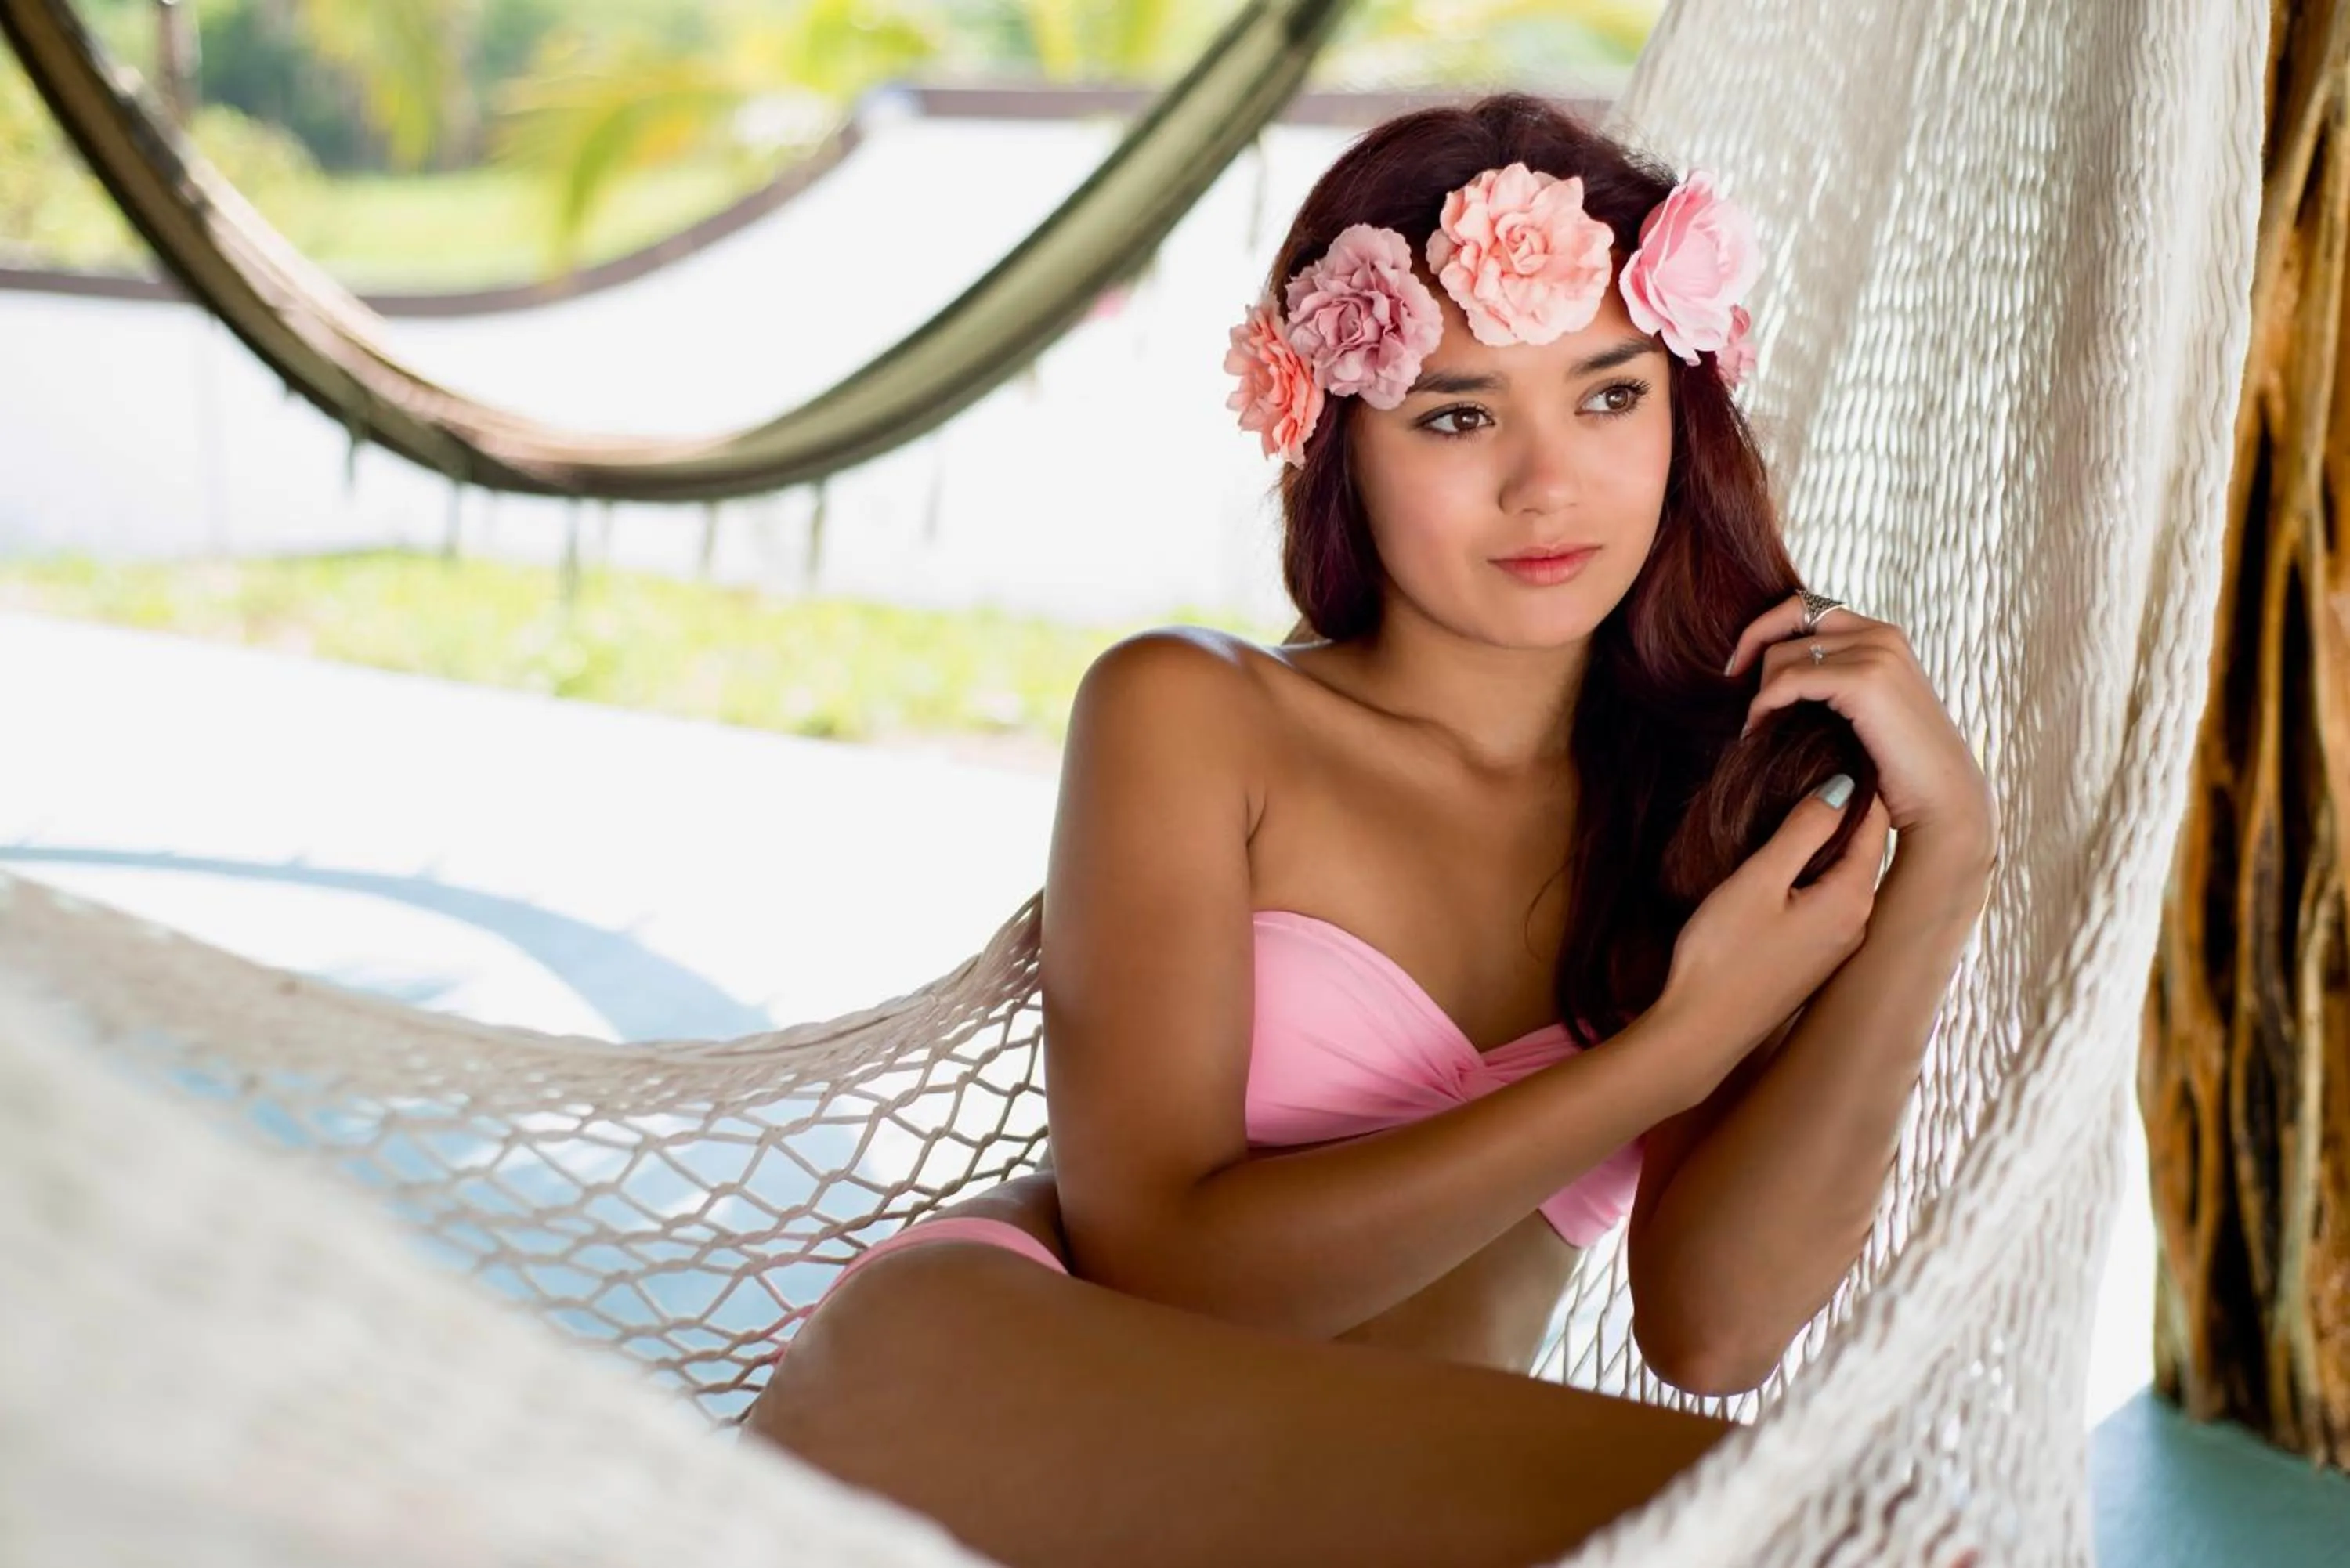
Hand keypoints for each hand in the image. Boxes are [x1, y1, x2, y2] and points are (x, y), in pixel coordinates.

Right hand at [1658, 776, 1892, 1088]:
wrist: (1699, 1034)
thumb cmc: (1722, 956)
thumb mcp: (1758, 881)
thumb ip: (1802, 830)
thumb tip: (1840, 785)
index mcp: (1851, 898)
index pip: (1873, 822)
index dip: (1858, 778)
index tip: (1838, 742)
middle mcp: (1856, 922)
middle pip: (1863, 847)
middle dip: (1845, 805)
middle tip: (1816, 759)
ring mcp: (1836, 944)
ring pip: (1843, 873)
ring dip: (1827, 838)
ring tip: (1799, 798)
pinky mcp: (1813, 958)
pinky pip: (1826, 898)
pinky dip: (1814, 869)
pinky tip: (1786, 857)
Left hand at [1724, 595, 1997, 862]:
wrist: (1942, 803)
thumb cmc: (1896, 769)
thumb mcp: (1862, 711)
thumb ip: (1831, 681)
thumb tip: (1768, 672)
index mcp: (1883, 635)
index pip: (1808, 606)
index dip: (1766, 628)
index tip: (1739, 667)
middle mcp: (1882, 634)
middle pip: (1790, 613)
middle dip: (1752, 645)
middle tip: (1729, 683)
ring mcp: (1877, 653)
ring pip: (1783, 652)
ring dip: (1759, 691)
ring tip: (1755, 727)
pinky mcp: (1865, 681)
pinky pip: (1789, 680)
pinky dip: (1764, 705)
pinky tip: (1759, 732)